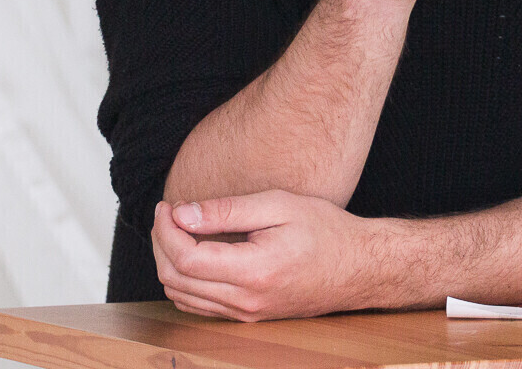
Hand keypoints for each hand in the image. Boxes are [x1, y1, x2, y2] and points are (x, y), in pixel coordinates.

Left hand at [151, 191, 383, 320]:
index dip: (167, 230)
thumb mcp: (279, 205)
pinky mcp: (249, 317)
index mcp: (254, 271)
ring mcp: (247, 314)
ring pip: (182, 297)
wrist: (359, 266)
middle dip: (162, 242)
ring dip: (169, 262)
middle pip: (177, 280)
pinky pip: (200, 306)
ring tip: (177, 228)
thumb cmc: (325, 230)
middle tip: (169, 212)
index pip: (186, 259)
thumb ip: (227, 210)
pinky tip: (192, 252)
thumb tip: (182, 213)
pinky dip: (184, 281)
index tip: (168, 205)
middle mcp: (246, 301)